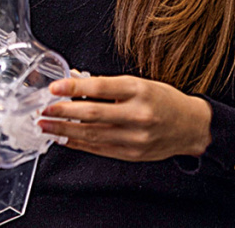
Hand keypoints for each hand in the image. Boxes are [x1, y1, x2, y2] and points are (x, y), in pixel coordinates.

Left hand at [37, 75, 211, 161]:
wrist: (191, 127)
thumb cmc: (163, 100)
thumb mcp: (139, 83)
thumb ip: (108, 85)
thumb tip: (75, 80)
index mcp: (139, 90)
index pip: (101, 88)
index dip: (74, 88)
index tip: (54, 88)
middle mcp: (138, 114)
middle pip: (93, 114)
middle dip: (63, 112)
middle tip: (43, 110)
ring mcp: (136, 137)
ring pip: (93, 134)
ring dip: (65, 131)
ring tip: (46, 126)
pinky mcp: (132, 154)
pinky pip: (99, 148)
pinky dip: (79, 144)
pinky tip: (64, 139)